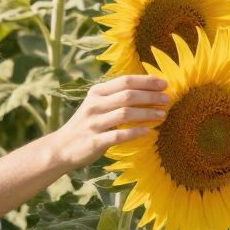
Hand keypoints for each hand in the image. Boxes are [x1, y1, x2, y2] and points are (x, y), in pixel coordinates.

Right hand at [52, 74, 168, 170]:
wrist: (61, 147)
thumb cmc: (87, 125)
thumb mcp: (97, 105)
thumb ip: (116, 97)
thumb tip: (147, 90)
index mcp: (97, 92)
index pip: (125, 81)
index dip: (146, 81)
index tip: (164, 84)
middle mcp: (95, 105)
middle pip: (128, 95)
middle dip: (151, 96)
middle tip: (167, 99)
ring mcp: (94, 123)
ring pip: (125, 113)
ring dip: (147, 113)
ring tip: (163, 115)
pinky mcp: (95, 141)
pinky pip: (119, 135)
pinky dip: (136, 132)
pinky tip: (149, 131)